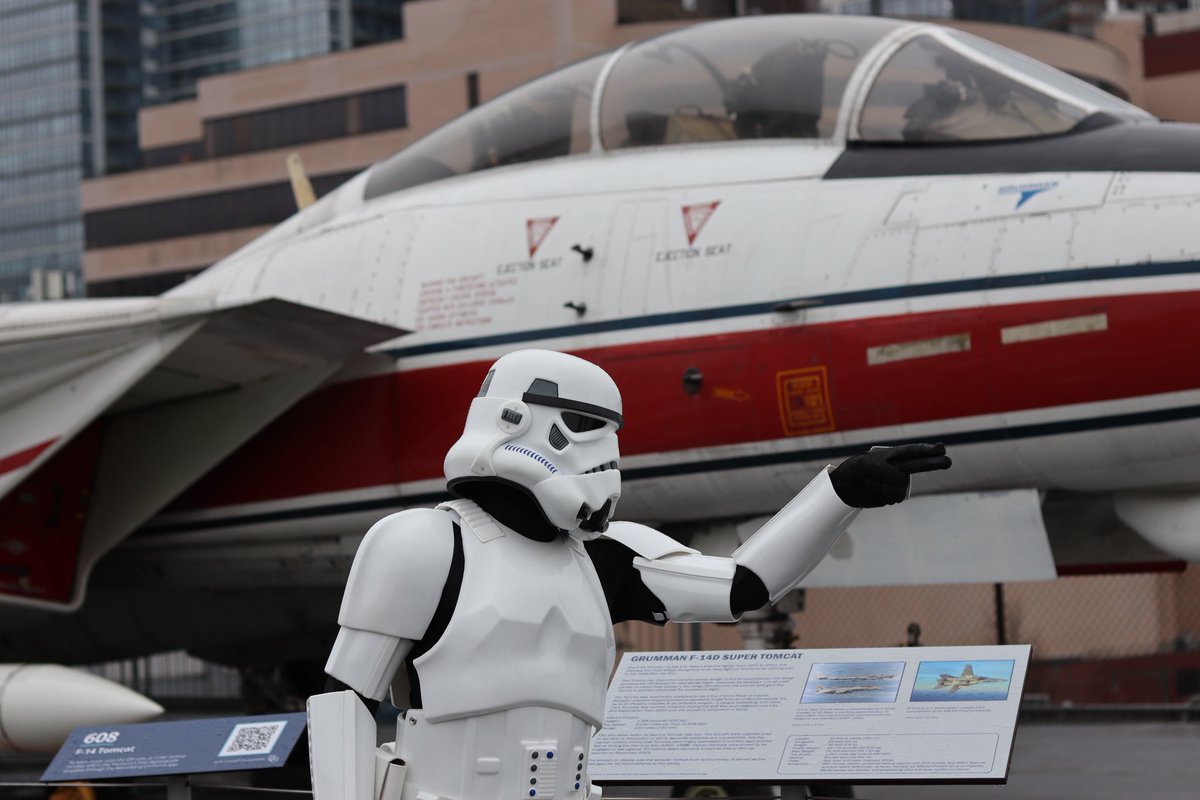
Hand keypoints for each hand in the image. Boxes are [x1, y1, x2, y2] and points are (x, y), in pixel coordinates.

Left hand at [829, 443, 950, 507]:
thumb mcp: (868, 466)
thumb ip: (887, 472)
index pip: (913, 451)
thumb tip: (900, 482)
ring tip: (872, 482)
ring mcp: (898, 483)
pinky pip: (894, 498)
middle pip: (920, 465)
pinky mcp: (893, 496)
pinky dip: (883, 495)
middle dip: (934, 463)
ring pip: (901, 487)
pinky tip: (875, 491)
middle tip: (948, 461)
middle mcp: (900, 468)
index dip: (928, 450)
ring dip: (885, 486)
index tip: (940, 449)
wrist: (847, 486)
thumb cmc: (857, 469)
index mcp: (894, 456)